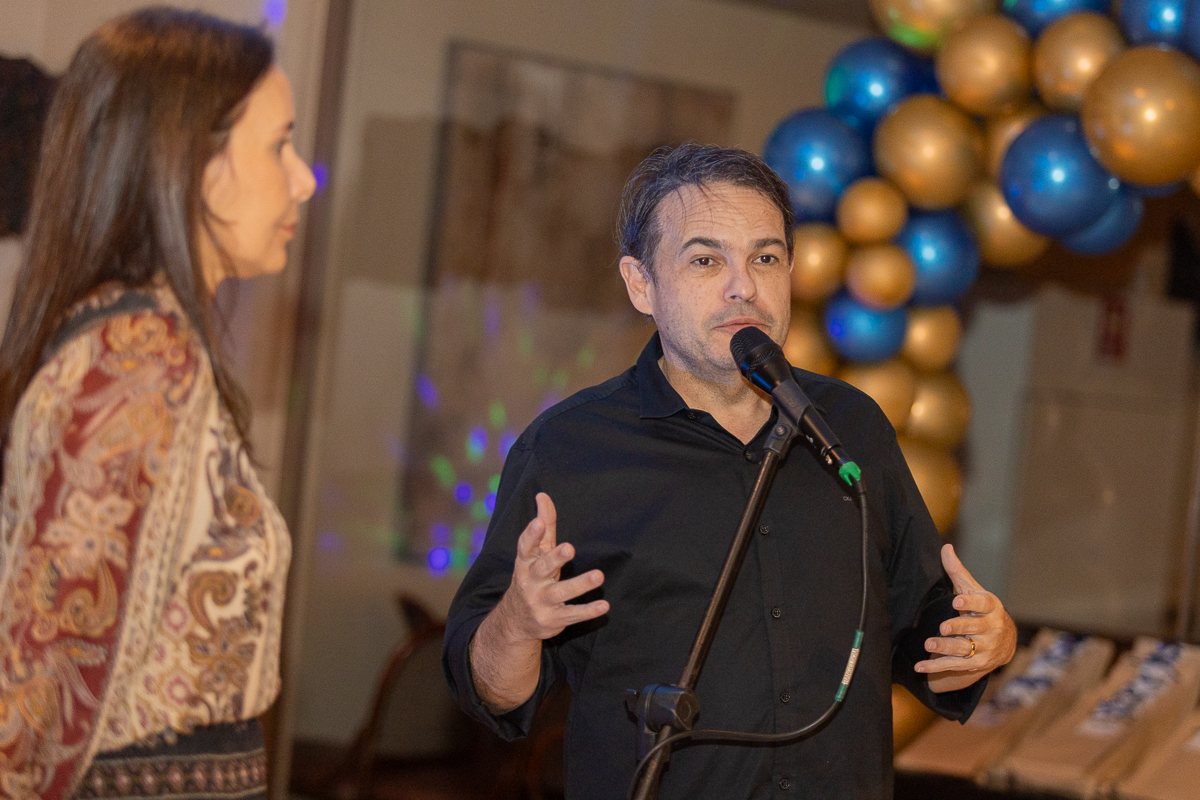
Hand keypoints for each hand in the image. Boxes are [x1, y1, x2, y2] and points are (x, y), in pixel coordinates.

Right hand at [495, 492, 608, 642]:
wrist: (516, 621)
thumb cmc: (532, 576)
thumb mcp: (535, 553)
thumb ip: (543, 526)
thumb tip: (543, 495)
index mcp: (525, 563)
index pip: (525, 547)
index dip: (531, 535)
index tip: (539, 523)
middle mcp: (530, 582)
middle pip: (542, 568)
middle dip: (555, 558)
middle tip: (570, 548)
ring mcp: (541, 602)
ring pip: (561, 593)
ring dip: (580, 584)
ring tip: (598, 576)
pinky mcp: (553, 620)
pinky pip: (572, 615)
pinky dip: (587, 611)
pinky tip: (604, 605)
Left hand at [916, 544, 1016, 689]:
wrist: (1006, 642)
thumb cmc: (983, 610)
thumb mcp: (974, 590)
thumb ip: (958, 572)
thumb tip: (945, 546)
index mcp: (991, 607)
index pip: (982, 604)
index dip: (970, 603)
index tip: (957, 601)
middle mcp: (992, 629)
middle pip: (973, 628)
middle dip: (958, 628)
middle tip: (942, 628)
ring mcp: (985, 649)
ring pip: (964, 649)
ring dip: (946, 649)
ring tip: (928, 645)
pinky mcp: (976, 665)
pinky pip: (955, 667)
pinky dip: (936, 668)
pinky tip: (919, 668)